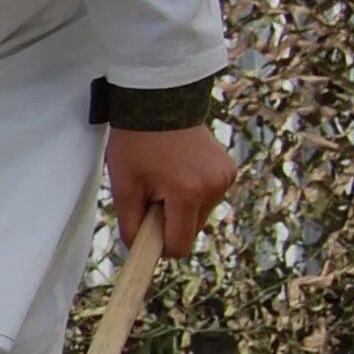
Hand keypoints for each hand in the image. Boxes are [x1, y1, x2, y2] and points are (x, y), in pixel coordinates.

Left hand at [105, 124, 235, 251]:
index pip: (180, 245)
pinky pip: (209, 197)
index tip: (146, 236)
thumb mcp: (124, 185)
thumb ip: (131, 224)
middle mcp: (214, 186)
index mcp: (188, 193)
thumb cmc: (137, 142)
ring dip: (181, 207)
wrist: (159, 103)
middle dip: (169, 222)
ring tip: (164, 179)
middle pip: (191, 230)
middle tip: (150, 196)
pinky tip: (179, 172)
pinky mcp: (229, 170)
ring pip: (200, 214)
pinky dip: (193, 193)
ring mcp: (225, 177)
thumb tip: (138, 249)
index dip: (161, 247)